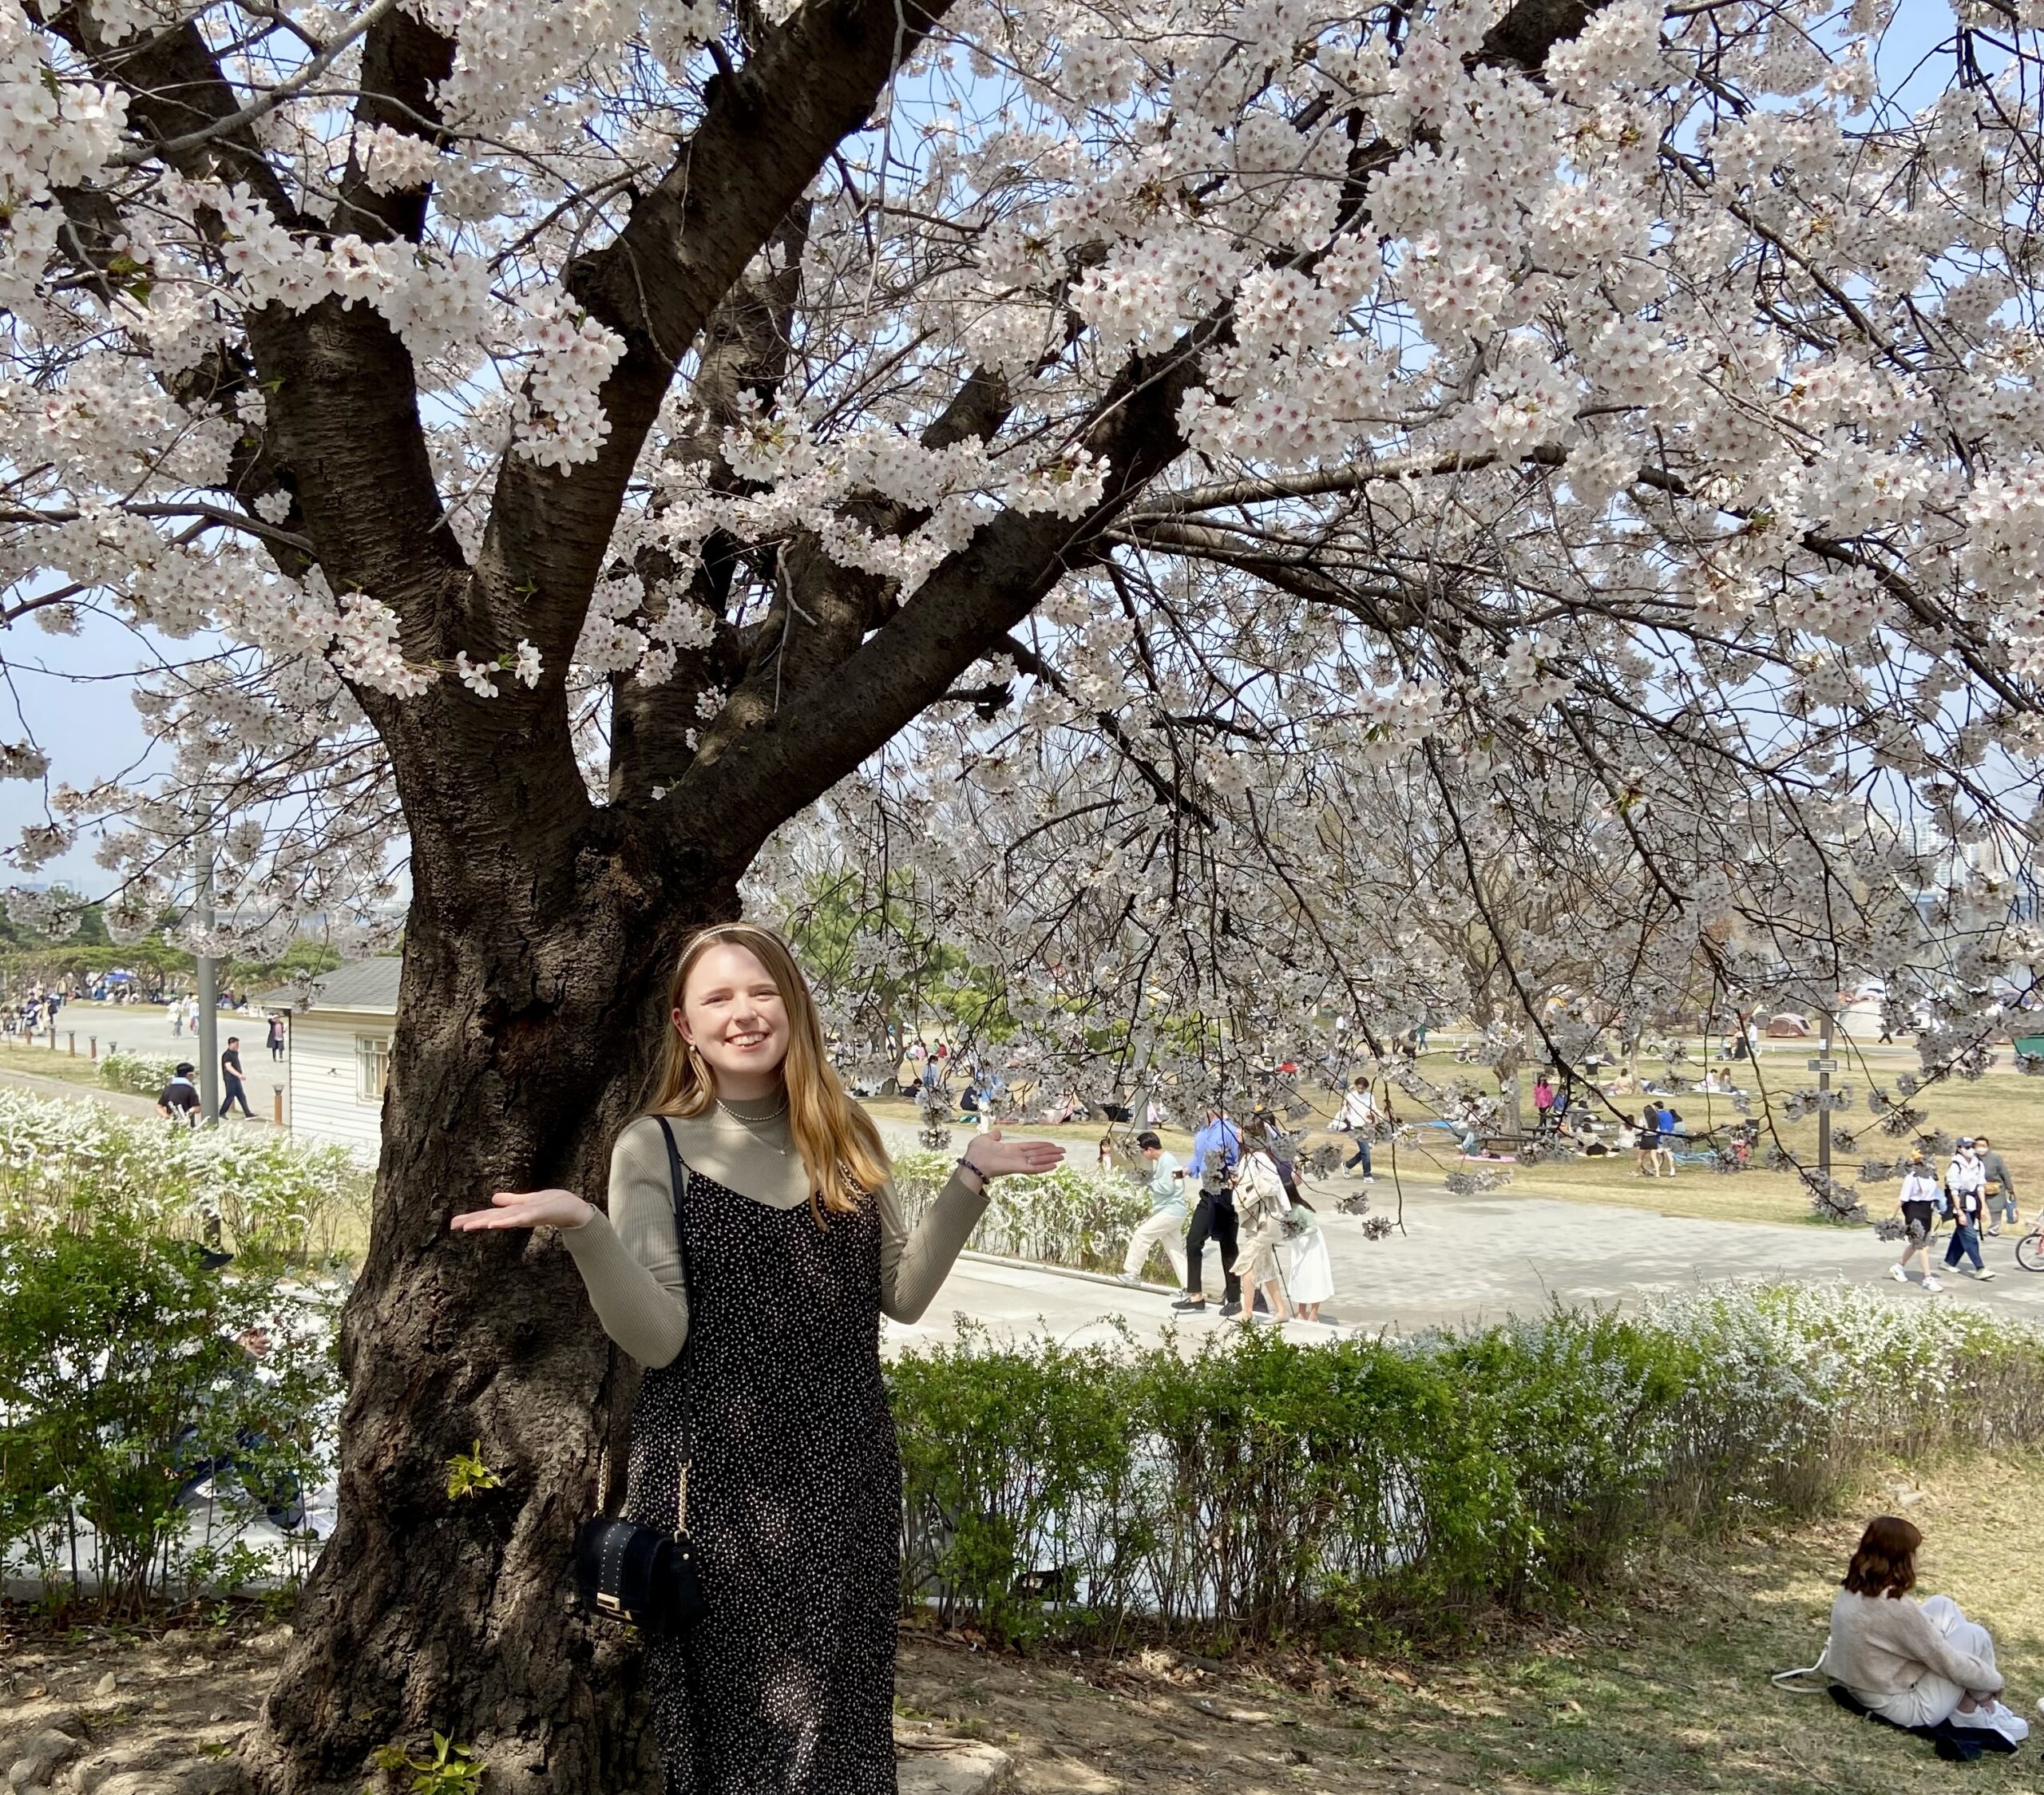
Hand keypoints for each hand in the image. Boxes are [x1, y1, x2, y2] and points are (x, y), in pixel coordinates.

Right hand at [449, 1188, 592, 1232]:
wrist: (573, 1209)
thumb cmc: (552, 1205)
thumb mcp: (527, 1200)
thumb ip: (511, 1200)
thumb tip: (493, 1198)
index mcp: (513, 1212)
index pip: (488, 1214)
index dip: (471, 1218)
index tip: (453, 1222)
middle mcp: (516, 1216)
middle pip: (491, 1218)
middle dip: (472, 1221)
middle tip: (453, 1226)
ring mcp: (525, 1217)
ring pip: (502, 1220)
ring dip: (485, 1222)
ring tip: (468, 1226)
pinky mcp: (536, 1215)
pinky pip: (518, 1218)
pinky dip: (506, 1221)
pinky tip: (494, 1223)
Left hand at [962, 1126, 1063, 1178]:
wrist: (972, 1162)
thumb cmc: (977, 1152)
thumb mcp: (985, 1139)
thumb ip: (993, 1136)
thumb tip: (998, 1133)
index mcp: (1010, 1149)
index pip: (1029, 1147)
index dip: (1040, 1146)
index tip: (1051, 1145)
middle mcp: (1016, 1157)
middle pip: (1037, 1154)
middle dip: (1050, 1153)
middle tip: (1063, 1152)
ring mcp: (1017, 1163)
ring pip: (1037, 1160)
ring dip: (1050, 1159)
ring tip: (1062, 1157)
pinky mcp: (1017, 1168)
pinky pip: (1032, 1168)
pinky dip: (1043, 1167)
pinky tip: (1053, 1166)